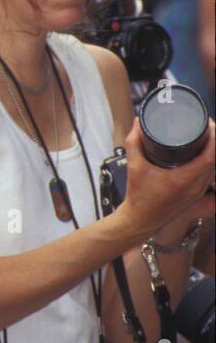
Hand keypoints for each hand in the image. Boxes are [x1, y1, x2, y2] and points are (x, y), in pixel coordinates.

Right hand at [118, 117, 215, 237]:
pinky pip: (210, 174)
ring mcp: (199, 191)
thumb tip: (137, 123)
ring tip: (205, 136)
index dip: (214, 138)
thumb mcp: (134, 167)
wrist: (140, 220)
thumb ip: (134, 143)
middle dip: (215, 141)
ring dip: (213, 151)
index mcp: (184, 179)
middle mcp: (196, 186)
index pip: (211, 156)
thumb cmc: (138, 196)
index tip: (208, 125)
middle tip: (206, 126)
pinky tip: (201, 153)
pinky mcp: (197, 193)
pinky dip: (209, 161)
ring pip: (215, 167)